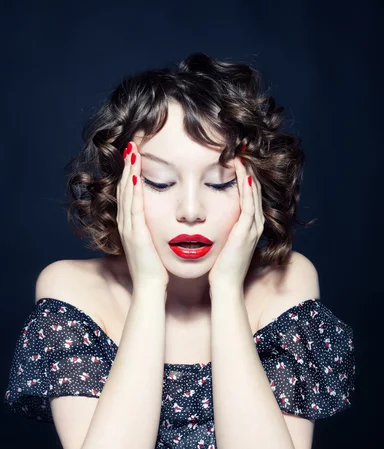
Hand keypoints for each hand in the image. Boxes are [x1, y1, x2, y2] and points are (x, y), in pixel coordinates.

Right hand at [116, 141, 168, 289]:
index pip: (129, 191)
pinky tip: (135, 176)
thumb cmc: (155, 268)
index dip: (130, 171)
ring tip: (132, 151)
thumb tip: (158, 217)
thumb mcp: (151, 242)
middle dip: (127, 165)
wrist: (150, 287)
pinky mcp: (135, 234)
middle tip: (131, 143)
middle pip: (125, 187)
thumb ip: (151, 228)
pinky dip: (133, 191)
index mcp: (131, 224)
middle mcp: (126, 223)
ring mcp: (129, 228)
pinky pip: (133, 208)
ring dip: (129, 171)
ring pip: (127, 194)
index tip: (135, 153)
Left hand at [208, 156, 264, 289]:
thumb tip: (206, 218)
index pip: (249, 194)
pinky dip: (247, 187)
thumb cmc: (219, 267)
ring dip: (249, 173)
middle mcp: (255, 224)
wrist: (224, 286)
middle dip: (249, 169)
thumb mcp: (222, 242)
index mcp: (249, 226)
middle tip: (242, 149)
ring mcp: (253, 227)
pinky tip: (243, 173)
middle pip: (255, 189)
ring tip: (243, 154)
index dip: (244, 175)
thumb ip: (220, 229)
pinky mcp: (246, 231)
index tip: (235, 158)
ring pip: (254, 193)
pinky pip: (249, 203)